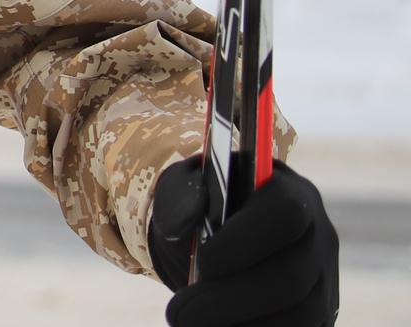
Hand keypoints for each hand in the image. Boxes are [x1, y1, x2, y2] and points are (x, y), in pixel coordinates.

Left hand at [148, 158, 339, 326]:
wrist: (222, 236)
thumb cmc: (204, 207)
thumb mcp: (186, 189)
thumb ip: (181, 198)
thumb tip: (178, 227)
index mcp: (289, 193)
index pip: (285, 214)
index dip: (244, 243)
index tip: (204, 262)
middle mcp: (318, 238)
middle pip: (291, 280)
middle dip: (230, 301)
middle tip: (179, 313)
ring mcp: (325, 282)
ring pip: (301, 317)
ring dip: (241, 326)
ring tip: (191, 324)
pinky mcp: (322, 315)